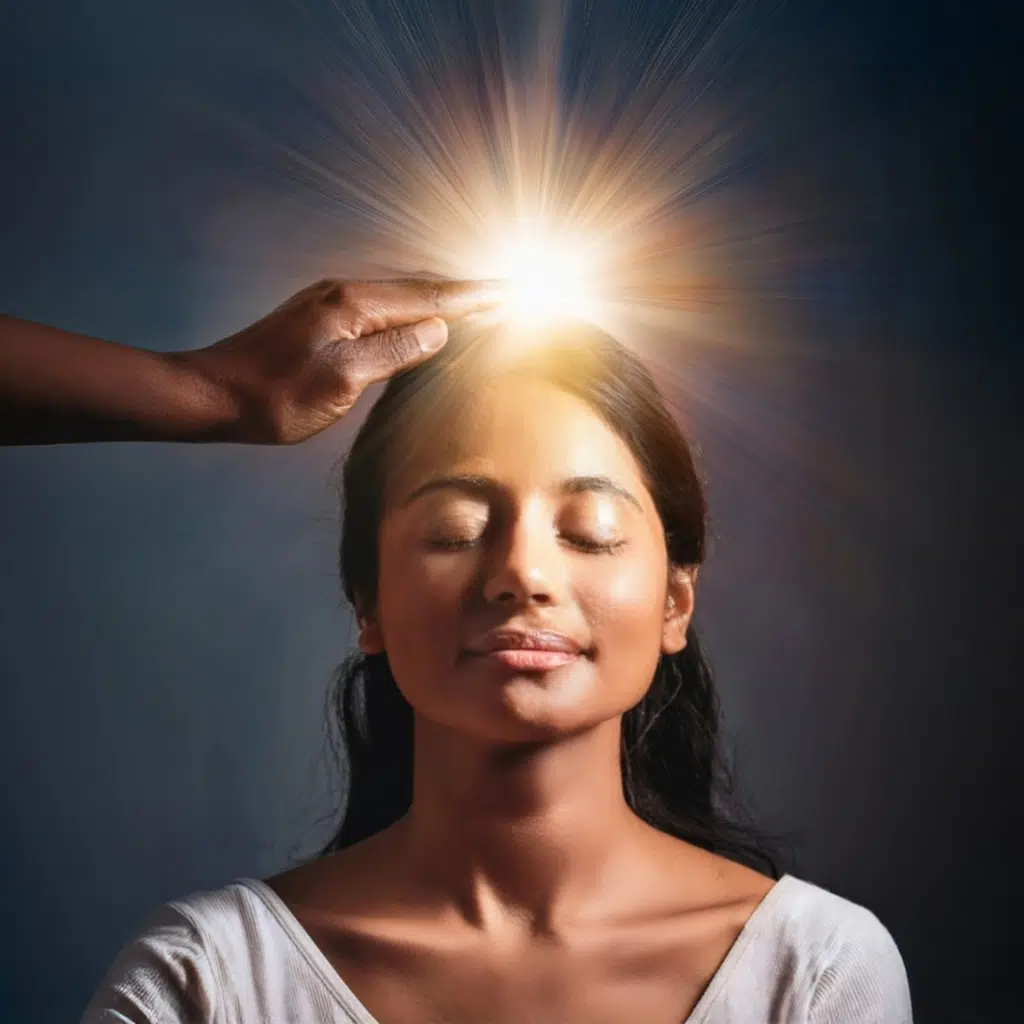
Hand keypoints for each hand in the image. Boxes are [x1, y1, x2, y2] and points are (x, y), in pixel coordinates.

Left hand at [182, 277, 498, 443]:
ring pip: (400, 293)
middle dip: (465, 290)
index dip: (476, 297)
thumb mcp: (340, 381)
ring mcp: (329, 301)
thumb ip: (393, 352)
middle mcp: (343, 292)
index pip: (430, 297)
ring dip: (439, 297)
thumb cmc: (273, 397)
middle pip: (418, 286)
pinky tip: (418, 317)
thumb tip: (439, 329)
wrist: (211, 394)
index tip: (514, 291)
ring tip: (475, 302)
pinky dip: (412, 307)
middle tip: (507, 292)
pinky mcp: (319, 316)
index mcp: (354, 304)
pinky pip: (381, 304)